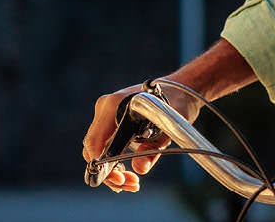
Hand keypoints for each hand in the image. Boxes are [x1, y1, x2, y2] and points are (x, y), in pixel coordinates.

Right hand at [82, 81, 201, 192]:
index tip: (118, 179)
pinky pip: (105, 146)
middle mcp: (104, 109)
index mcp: (113, 106)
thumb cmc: (175, 105)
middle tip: (128, 185)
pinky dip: (114, 162)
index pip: (95, 141)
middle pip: (94, 149)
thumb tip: (139, 170)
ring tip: (132, 184)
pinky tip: (128, 176)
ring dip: (112, 170)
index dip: (101, 164)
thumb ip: (152, 149)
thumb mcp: (168, 128)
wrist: (180, 90)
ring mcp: (105, 116)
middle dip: (108, 172)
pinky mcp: (111, 123)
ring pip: (98, 151)